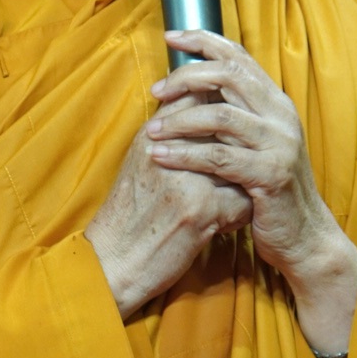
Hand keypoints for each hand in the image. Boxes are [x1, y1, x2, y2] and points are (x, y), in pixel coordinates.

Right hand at [84, 94, 252, 318]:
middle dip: (238, 148)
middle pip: (225, 129)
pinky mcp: (202, 210)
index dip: (221, 108)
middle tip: (239, 167)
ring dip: (242, 183)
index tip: (230, 129)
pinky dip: (239, 215)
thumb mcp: (140, 162)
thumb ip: (168, 134)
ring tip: (232, 196)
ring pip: (241, 165)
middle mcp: (169, 149)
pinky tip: (224, 223)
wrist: (113, 261)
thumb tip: (202, 107)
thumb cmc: (129, 214)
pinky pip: (243, 203)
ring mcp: (188, 178)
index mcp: (152, 134)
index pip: (198, 95)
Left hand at [147, 30, 356, 357]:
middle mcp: (281, 116)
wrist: (304, 237)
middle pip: (229, 76)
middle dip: (186, 76)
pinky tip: (161, 155)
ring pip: (220, 115)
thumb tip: (190, 85)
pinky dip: (185, 154)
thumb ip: (233, 115)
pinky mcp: (270, 175)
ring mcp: (279, 144)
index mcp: (276, 103)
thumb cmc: (268, 190)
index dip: (204, 40)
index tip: (170, 36)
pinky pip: (219, 157)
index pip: (240, 56)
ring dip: (179, 119)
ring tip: (151, 128)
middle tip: (156, 89)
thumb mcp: (253, 145)